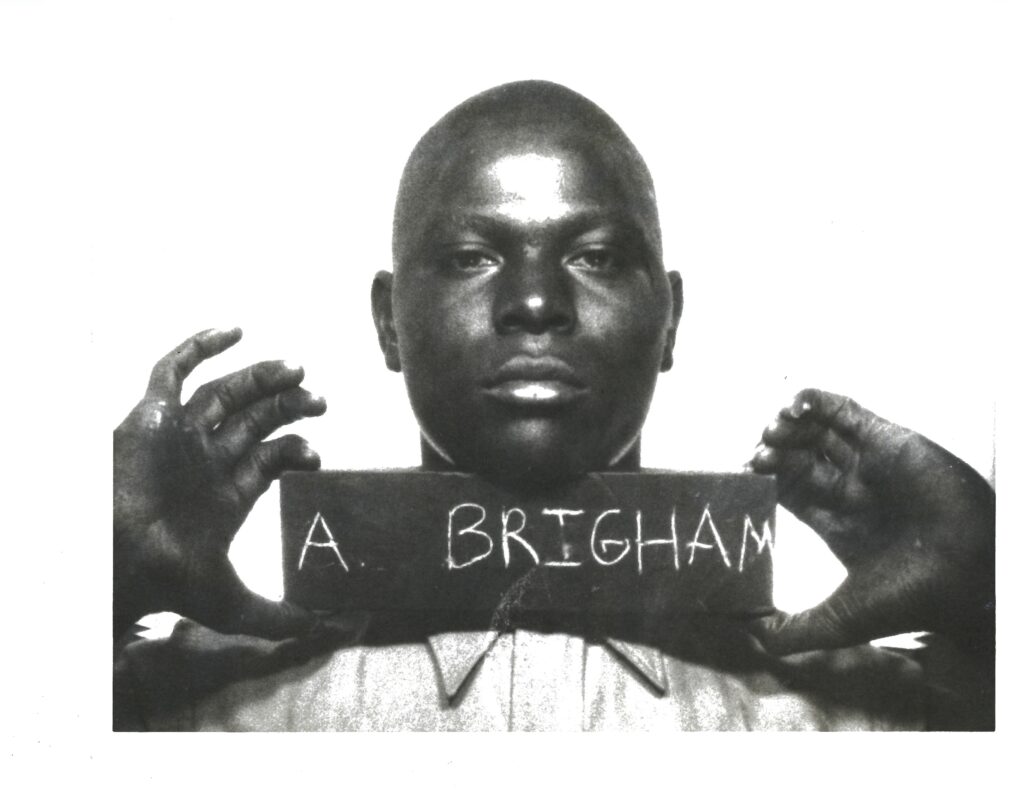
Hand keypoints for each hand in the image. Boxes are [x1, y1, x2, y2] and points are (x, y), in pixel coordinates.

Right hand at [113, 328, 327, 639]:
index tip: (317, 456)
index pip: (271, 455)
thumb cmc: (167, 581)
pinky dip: (198, 346)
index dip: (298, 446)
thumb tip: (334, 629)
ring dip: (261, 377)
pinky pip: (172, 371)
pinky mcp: (152, 417)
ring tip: (297, 370)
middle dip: (289, 404)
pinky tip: (234, 330)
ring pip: (226, 393)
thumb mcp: (234, 603)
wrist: (118, 563)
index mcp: (226, 491)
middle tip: (319, 399)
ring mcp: (181, 436)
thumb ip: (282, 618)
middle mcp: (206, 459)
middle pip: (255, 418)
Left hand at [748, 388, 993, 655]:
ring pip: (819, 432)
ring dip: (789, 425)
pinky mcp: (889, 440)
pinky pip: (848, 412)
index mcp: (838, 522)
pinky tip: (795, 403)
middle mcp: (852, 490)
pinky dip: (819, 401)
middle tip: (757, 450)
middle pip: (799, 457)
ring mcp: (870, 463)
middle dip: (774, 450)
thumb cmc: (910, 598)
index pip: (789, 490)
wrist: (967, 575)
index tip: (743, 474)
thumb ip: (792, 632)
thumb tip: (745, 631)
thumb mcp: (839, 622)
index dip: (764, 479)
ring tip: (772, 428)